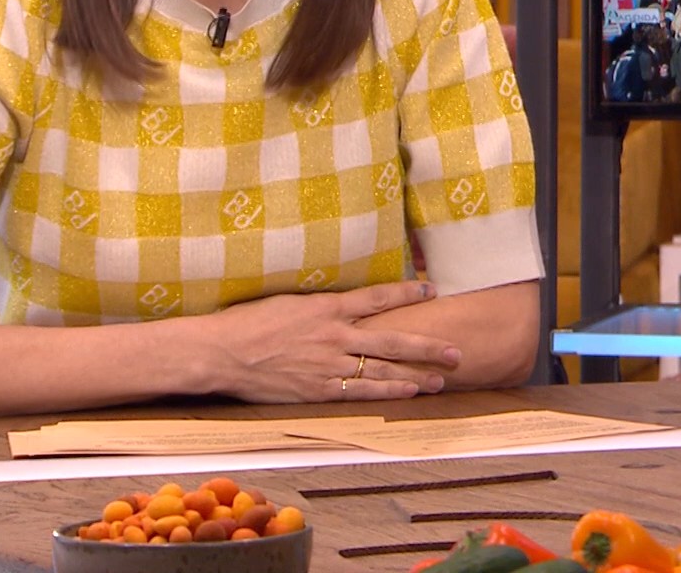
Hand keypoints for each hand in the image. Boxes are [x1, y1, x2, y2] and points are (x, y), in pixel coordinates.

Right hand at [200, 280, 460, 402]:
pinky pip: (361, 392)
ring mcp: (329, 365)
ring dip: (416, 375)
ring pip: (383, 370)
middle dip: (428, 346)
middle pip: (393, 340)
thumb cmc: (249, 322)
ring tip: (443, 377)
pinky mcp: (319, 389)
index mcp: (327, 308)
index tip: (431, 287)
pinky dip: (388, 393)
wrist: (223, 352)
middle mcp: (335, 336)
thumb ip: (322, 306)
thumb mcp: (290, 301)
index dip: (407, 292)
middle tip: (457, 351)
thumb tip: (345, 303)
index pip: (376, 297)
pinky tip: (409, 392)